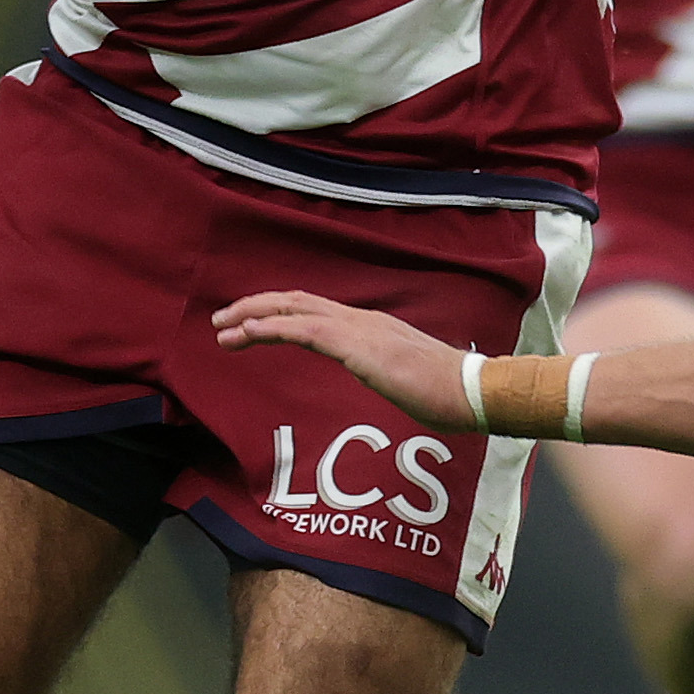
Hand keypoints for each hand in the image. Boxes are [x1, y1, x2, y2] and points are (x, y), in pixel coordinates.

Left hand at [213, 290, 478, 429]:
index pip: (316, 310)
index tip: (248, 325)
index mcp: (372, 327)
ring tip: (221, 328)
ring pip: (294, 309)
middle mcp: (362, 320)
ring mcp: (360, 329)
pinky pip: (304, 331)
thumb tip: (378, 376)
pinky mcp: (357, 346)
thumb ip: (384, 371)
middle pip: (297, 301)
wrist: (472, 390)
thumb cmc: (446, 392)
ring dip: (252, 315)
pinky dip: (270, 328)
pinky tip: (246, 334)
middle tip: (222, 321)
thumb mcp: (404, 378)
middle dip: (255, 307)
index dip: (278, 312)